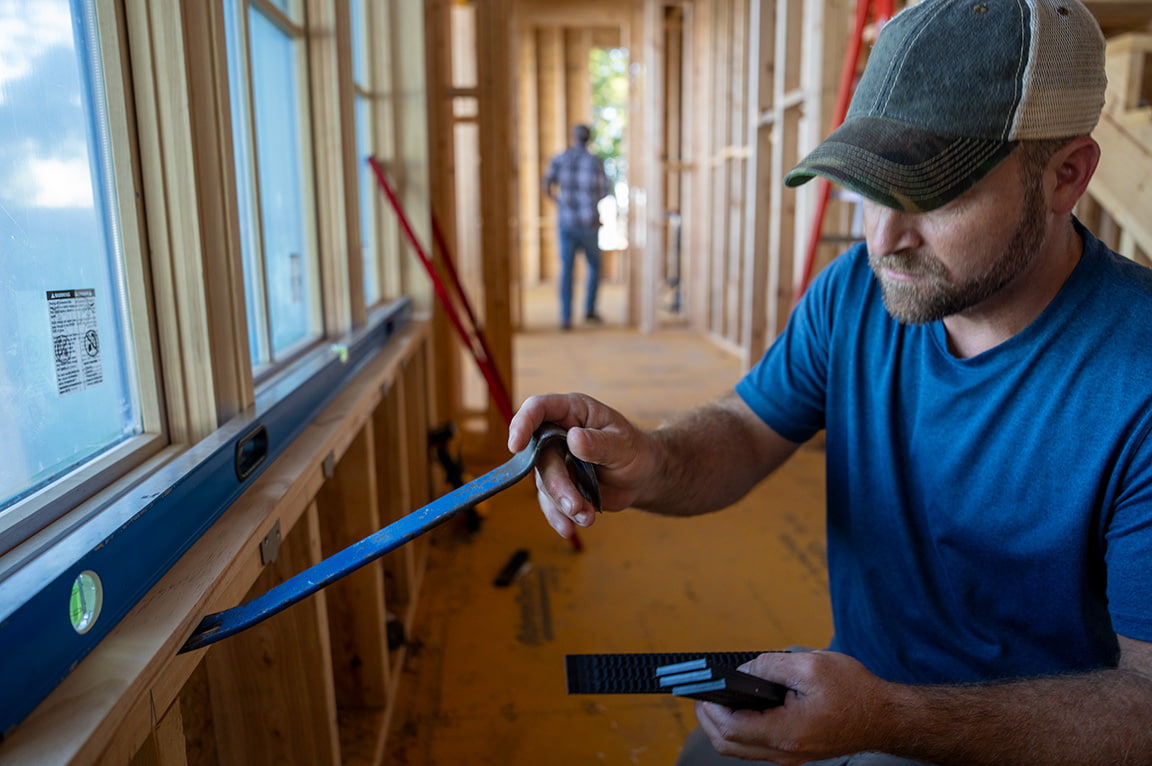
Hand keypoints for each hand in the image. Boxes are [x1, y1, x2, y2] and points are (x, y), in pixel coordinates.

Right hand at [508, 393, 655, 538]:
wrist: (642, 477)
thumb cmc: (634, 450)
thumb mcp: (623, 445)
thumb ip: (599, 443)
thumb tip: (574, 439)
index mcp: (572, 411)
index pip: (538, 409)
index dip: (522, 423)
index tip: (516, 446)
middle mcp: (557, 434)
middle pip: (539, 455)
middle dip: (556, 484)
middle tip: (575, 506)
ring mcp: (556, 460)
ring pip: (544, 482)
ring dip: (563, 504)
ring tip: (587, 517)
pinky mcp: (558, 485)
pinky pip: (549, 502)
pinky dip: (558, 517)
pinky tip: (569, 528)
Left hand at [695, 650, 892, 764]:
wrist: (887, 718)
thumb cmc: (855, 692)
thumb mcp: (811, 666)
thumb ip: (771, 665)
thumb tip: (744, 669)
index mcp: (786, 733)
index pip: (731, 728)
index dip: (709, 707)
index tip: (699, 687)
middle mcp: (784, 751)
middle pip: (729, 744)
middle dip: (708, 717)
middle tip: (700, 692)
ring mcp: (789, 754)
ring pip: (741, 747)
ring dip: (722, 723)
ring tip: (716, 696)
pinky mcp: (795, 749)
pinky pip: (757, 743)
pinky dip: (741, 726)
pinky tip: (741, 704)